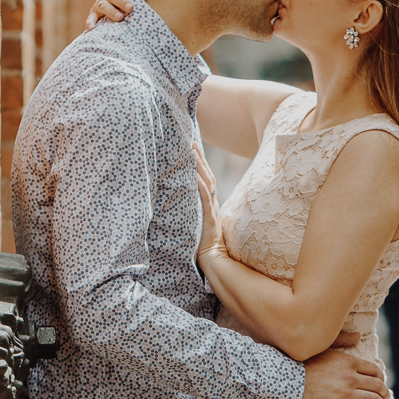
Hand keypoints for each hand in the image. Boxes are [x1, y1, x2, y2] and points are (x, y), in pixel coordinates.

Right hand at [85, 0, 148, 29]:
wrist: (115, 6)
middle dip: (122, 1)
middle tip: (132, 8)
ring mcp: (100, 3)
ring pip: (104, 6)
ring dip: (111, 11)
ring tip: (120, 18)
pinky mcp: (94, 14)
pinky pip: (91, 18)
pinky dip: (90, 22)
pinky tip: (92, 28)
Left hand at [195, 144, 221, 262]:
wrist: (214, 257)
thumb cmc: (204, 243)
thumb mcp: (200, 221)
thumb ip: (196, 210)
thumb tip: (184, 201)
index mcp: (211, 203)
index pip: (207, 178)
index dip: (201, 163)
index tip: (194, 148)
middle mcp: (212, 202)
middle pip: (208, 175)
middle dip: (199, 157)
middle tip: (191, 141)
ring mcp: (211, 208)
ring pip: (207, 182)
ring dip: (199, 166)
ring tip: (192, 151)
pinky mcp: (209, 216)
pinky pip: (205, 197)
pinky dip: (200, 185)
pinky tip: (194, 175)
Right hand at [298, 345, 391, 398]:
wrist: (286, 380)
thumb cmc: (303, 362)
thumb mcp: (324, 347)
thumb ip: (342, 340)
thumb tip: (358, 336)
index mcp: (349, 362)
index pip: (374, 370)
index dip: (380, 378)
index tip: (381, 382)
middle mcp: (350, 378)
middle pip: (377, 386)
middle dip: (384, 392)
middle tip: (386, 396)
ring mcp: (345, 394)